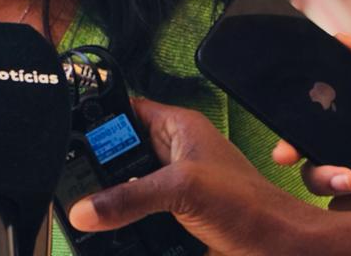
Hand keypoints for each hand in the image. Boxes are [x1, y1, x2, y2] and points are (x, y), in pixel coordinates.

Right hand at [69, 99, 319, 255]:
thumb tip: (82, 210)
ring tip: (79, 205)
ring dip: (110, 196)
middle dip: (98, 164)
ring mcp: (176, 185)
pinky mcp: (178, 215)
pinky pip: (140, 212)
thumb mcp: (182, 191)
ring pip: (129, 183)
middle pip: (123, 150)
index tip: (65, 130)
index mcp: (179, 128)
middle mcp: (175, 152)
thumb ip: (129, 198)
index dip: (99, 116)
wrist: (285, 250)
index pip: (127, 109)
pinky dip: (124, 220)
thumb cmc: (247, 207)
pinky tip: (105, 229)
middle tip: (67, 176)